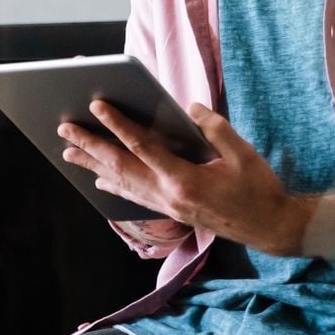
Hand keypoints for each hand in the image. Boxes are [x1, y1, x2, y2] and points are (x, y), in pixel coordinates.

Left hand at [59, 100, 310, 257]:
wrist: (269, 227)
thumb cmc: (259, 189)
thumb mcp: (243, 154)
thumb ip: (214, 128)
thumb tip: (189, 109)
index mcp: (184, 179)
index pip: (142, 147)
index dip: (117, 125)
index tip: (96, 106)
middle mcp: (168, 196)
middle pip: (120, 167)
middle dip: (91, 146)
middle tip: (65, 130)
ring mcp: (167, 207)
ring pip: (122, 183)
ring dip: (94, 166)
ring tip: (69, 152)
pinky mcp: (171, 212)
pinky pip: (134, 196)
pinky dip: (114, 185)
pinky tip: (99, 179)